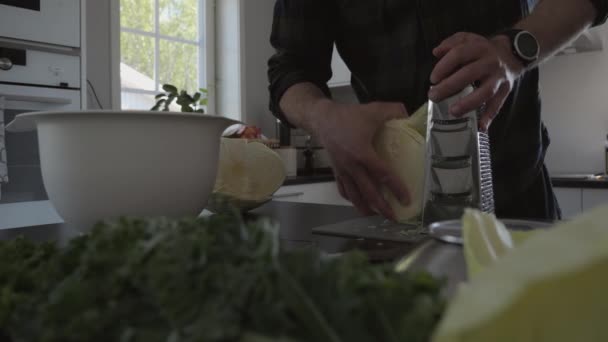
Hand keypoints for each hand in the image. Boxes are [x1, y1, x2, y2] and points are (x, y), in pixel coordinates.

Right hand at [310, 101, 410, 220]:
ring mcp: (342, 170)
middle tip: (393, 217)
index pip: (383, 175)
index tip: (405, 199)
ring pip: (354, 195)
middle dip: (382, 207)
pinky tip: (358, 202)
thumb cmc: (347, 116)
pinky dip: (351, 198)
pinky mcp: (336, 170)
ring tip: (375, 216)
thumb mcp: (373, 110)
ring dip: (365, 207)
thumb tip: (408, 116)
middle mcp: (352, 166)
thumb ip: (393, 111)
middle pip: (368, 192)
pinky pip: (343, 189)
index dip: (396, 188)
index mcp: (362, 153)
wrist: (322, 118)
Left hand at [428, 32, 524, 130]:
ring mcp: (499, 78)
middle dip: (449, 86)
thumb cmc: (483, 49)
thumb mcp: (468, 39)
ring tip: (453, 112)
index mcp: (479, 48)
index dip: (444, 66)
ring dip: (468, 103)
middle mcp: (490, 62)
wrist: (512, 54)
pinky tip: (480, 126)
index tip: (432, 79)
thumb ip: (451, 43)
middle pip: (469, 74)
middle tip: (433, 96)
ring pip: (485, 92)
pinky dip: (489, 117)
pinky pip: (498, 105)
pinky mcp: (505, 90)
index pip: (459, 54)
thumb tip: (436, 52)